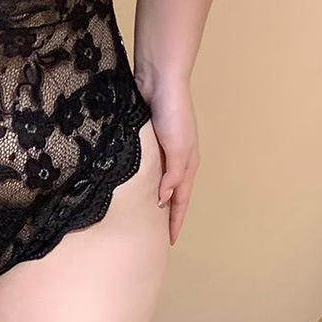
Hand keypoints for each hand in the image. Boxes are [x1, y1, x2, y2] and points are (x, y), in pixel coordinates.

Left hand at [144, 84, 200, 246]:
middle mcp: (177, 157)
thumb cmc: (173, 112)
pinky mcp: (149, 137)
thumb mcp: (177, 147)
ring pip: (159, 179)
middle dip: (168, 213)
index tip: (170, 241)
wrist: (159, 80)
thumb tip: (163, 200)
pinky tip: (133, 182)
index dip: (176, 220)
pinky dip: (143, 177)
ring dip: (154, 196)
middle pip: (172, 192)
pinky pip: (147, 165)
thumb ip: (172, 175)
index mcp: (187, 163)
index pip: (181, 199)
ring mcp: (163, 147)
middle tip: (156, 233)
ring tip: (143, 213)